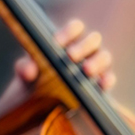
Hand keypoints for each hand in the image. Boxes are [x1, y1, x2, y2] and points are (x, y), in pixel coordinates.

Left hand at [0, 19, 115, 128]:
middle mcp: (85, 50)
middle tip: (71, 56)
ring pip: (105, 57)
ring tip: (86, 70)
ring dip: (97, 62)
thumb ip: (25, 68)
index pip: (76, 27)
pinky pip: (109, 78)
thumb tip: (29, 71)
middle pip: (94, 39)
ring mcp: (95, 66)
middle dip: (83, 46)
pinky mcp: (101, 84)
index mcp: (68, 41)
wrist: (40, 106)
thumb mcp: (25, 74)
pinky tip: (102, 84)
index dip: (69, 31)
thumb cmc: (34, 80)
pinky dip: (107, 79)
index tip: (57, 42)